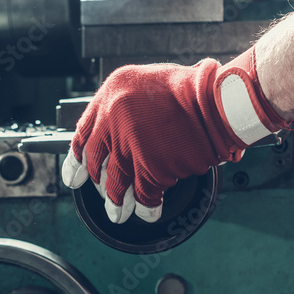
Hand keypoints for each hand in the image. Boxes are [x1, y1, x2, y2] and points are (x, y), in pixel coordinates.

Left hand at [61, 49, 285, 223]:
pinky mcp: (152, 169)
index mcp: (111, 95)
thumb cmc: (195, 86)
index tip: (75, 173)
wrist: (218, 100)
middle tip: (99, 193)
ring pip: (117, 183)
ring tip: (119, 213)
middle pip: (96, 162)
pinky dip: (147, 206)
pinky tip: (148, 212)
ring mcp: (131, 147)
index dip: (77, 158)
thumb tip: (126, 127)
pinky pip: (145, 194)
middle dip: (97, 183)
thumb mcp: (150, 81)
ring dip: (117, 202)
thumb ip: (130, 104)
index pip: (83, 134)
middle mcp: (114, 121)